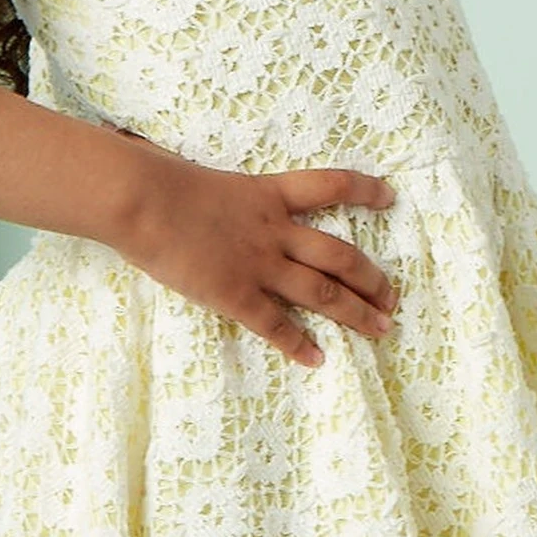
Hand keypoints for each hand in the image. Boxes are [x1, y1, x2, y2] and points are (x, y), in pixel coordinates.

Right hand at [106, 128, 398, 367]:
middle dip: (371, 278)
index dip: (364, 190)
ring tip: (380, 329)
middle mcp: (275, 231)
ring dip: (355, 312)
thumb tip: (217, 194)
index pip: (331, 185)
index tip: (389, 197)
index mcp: (269, 194)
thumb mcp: (208, 177)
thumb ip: (227, 193)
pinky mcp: (235, 294)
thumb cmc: (163, 178)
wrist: (144, 200)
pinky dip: (297, 344)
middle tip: (392, 297)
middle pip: (340, 255)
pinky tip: (317, 359)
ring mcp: (258, 264)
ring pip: (321, 292)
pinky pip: (275, 324)